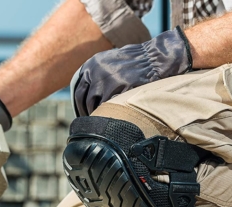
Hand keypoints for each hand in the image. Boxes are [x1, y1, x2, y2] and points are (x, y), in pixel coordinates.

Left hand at [72, 27, 192, 116]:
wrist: (154, 59)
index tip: (83, 114)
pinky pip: (107, 107)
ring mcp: (105, 80)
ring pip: (93, 105)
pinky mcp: (117, 89)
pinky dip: (107, 114)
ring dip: (95, 115)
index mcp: (90, 65)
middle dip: (84, 112)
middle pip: (82, 99)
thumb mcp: (108, 62)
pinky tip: (111, 118)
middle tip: (90, 122)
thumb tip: (85, 95)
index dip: (79, 106)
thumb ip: (95, 75)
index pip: (78, 91)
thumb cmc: (133, 63)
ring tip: (100, 121)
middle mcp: (94, 71)